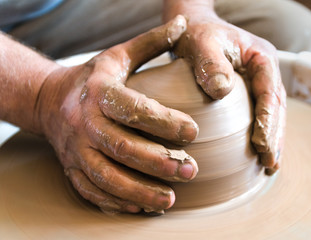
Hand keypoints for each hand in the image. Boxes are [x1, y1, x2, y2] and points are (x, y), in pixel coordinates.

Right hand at [35, 15, 198, 213]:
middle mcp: (84, 123)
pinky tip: (141, 208)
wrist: (51, 101)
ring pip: (106, 176)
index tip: (194, 132)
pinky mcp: (72, 169)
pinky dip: (116, 202)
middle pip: (121, 147)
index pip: (132, 108)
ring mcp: (76, 150)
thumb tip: (182, 25)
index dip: (163, 121)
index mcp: (98, 92)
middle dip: (158, 162)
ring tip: (170, 199)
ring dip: (139, 190)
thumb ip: (151, 43)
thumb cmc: (93, 79)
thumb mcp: (118, 56)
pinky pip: (92, 190)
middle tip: (190, 170)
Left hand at [172, 14, 285, 173]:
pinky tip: (258, 151)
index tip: (262, 145)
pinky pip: (260, 112)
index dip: (268, 122)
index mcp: (261, 58)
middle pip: (277, 107)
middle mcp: (265, 70)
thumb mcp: (202, 43)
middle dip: (275, 137)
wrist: (196, 27)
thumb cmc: (198, 33)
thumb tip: (222, 90)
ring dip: (273, 139)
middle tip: (270, 164)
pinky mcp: (248, 90)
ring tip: (270, 164)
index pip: (270, 93)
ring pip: (272, 113)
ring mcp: (259, 81)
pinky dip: (262, 133)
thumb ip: (211, 63)